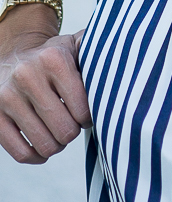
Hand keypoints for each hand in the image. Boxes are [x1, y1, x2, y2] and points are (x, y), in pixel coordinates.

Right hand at [0, 25, 90, 162]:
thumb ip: (100, 51)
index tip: (89, 111)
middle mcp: (27, 76)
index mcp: (53, 59)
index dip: (91, 117)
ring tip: (60, 132)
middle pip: (65, 130)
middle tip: (74, 123)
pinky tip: (44, 147)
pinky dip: (37, 157)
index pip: (83, 108)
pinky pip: (21, 153)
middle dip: (74, 132)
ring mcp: (7, 98)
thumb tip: (130, 62)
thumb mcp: (76, 45)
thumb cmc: (55, 56)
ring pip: (45, 145)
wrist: (14, 56)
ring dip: (58, 145)